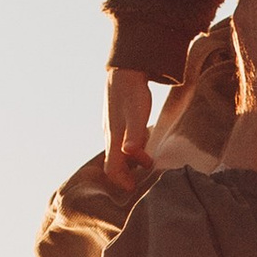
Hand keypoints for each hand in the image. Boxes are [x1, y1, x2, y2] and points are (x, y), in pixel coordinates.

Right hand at [104, 69, 152, 186]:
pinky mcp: (117, 120)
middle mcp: (110, 134)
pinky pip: (121, 141)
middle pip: (114, 162)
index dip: (120, 181)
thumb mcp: (136, 114)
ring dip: (131, 161)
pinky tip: (143, 143)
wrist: (126, 68)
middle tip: (141, 178)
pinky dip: (131, 148)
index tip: (133, 187)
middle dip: (126, 173)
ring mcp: (112, 127)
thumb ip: (134, 135)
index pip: (111, 168)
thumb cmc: (132, 92)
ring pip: (118, 151)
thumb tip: (130, 154)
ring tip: (147, 161)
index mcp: (113, 137)